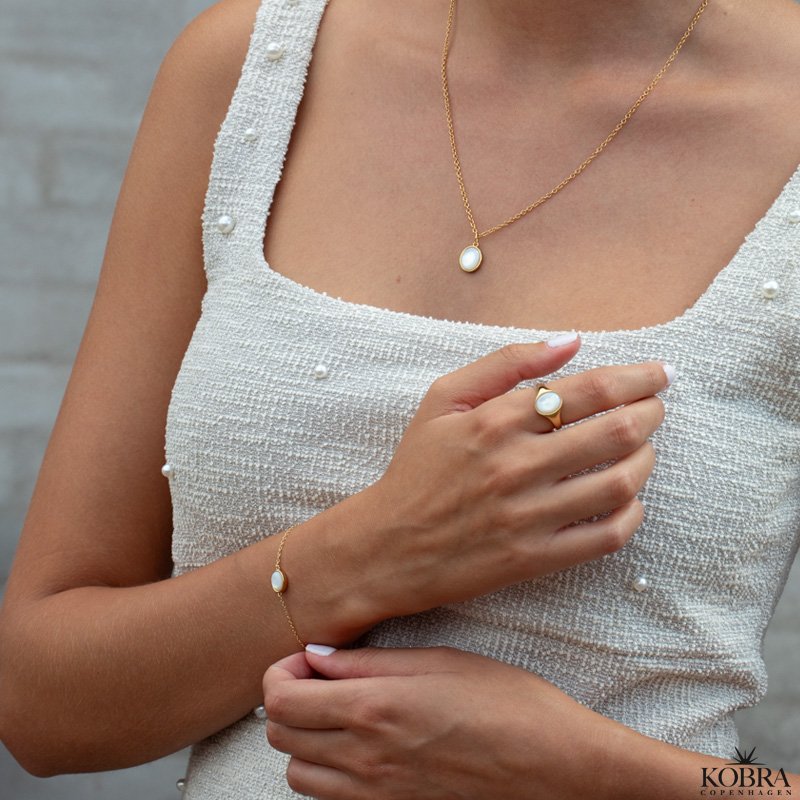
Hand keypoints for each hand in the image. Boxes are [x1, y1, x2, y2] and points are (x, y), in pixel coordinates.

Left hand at [262, 644, 615, 799]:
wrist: (554, 766)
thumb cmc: (506, 703)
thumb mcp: (439, 662)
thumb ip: (370, 662)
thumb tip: (318, 656)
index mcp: (374, 708)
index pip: (281, 699)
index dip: (280, 672)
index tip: (304, 659)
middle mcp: (364, 756)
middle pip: (279, 735)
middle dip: (286, 700)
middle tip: (318, 679)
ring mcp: (375, 792)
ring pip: (296, 772)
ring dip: (301, 738)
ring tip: (335, 711)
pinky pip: (329, 796)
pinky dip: (324, 770)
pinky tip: (356, 744)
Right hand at [349, 336, 669, 620]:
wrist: (387, 546)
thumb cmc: (416, 469)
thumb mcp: (442, 399)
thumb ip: (504, 363)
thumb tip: (570, 340)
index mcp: (496, 421)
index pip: (589, 390)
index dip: (636, 378)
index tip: (658, 374)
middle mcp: (517, 465)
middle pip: (616, 431)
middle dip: (650, 413)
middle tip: (655, 408)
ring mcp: (528, 515)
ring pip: (619, 482)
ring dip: (646, 460)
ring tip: (644, 449)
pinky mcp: (535, 558)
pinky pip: (606, 536)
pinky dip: (631, 513)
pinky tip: (627, 498)